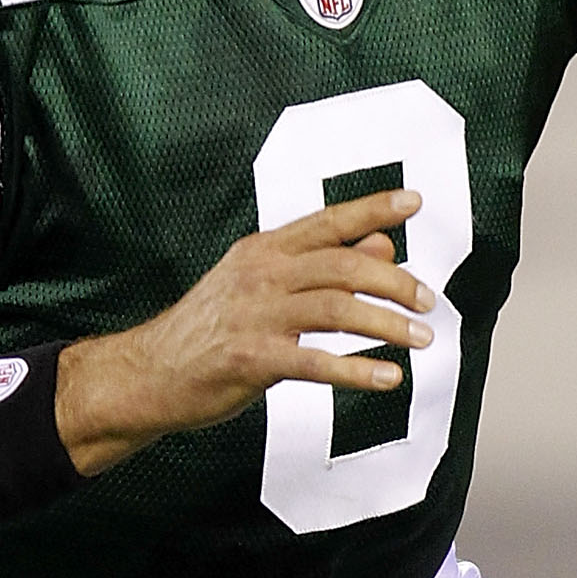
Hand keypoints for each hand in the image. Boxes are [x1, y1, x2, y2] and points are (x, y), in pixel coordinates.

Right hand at [61, 187, 434, 464]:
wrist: (149, 371)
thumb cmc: (210, 329)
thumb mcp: (261, 285)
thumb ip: (320, 266)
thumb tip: (380, 246)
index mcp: (264, 250)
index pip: (328, 222)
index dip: (372, 209)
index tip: (412, 201)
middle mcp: (261, 274)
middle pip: (342, 266)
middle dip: (394, 281)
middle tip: (427, 301)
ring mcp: (256, 316)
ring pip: (336, 310)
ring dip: (386, 325)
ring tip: (421, 339)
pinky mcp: (252, 358)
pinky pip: (315, 362)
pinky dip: (357, 370)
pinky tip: (387, 377)